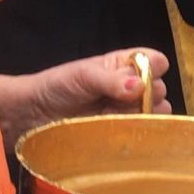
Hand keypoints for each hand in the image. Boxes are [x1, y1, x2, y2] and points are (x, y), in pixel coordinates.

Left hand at [0, 47, 169, 151]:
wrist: (34, 117)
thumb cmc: (58, 86)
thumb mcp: (83, 75)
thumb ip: (111, 79)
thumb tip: (139, 86)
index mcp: (123, 64)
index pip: (154, 60)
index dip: (154, 67)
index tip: (143, 78)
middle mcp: (129, 86)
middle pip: (159, 88)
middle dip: (149, 95)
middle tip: (123, 100)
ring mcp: (125, 111)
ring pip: (154, 112)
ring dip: (142, 115)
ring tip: (117, 116)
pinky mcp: (120, 133)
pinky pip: (140, 133)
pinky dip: (136, 132)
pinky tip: (119, 130)